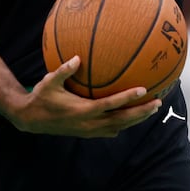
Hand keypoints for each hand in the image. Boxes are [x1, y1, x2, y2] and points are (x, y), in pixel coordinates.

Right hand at [7, 56, 160, 137]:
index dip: (127, 98)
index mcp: (82, 110)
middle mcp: (89, 123)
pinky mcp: (87, 133)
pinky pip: (110, 131)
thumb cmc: (41, 97)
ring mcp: (89, 130)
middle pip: (121, 120)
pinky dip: (124, 125)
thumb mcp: (49, 82)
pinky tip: (132, 118)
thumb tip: (78, 57)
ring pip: (119, 127)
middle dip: (140, 112)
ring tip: (152, 110)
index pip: (110, 105)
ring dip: (136, 119)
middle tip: (158, 103)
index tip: (143, 90)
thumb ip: (64, 70)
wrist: (31, 120)